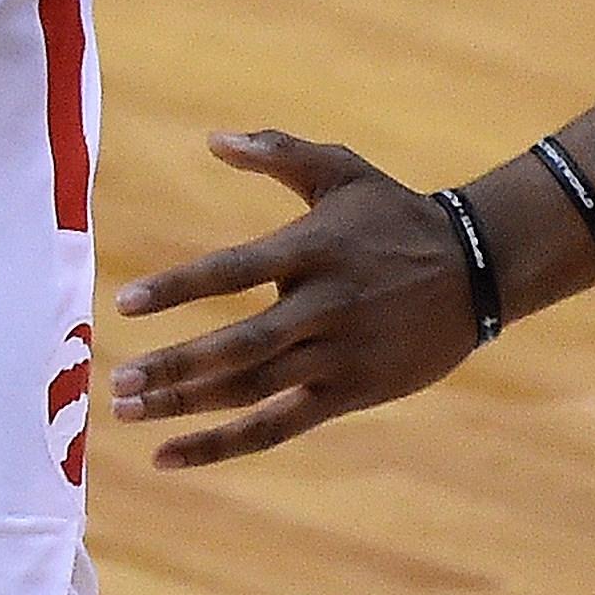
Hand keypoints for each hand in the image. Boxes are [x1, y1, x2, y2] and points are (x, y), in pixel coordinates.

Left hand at [106, 128, 476, 464]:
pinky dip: (224, 444)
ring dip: (186, 405)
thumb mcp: (342, 171)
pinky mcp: (350, 393)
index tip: (125, 305)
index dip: (178, 288)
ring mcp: (338, 355)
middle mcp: (323, 307)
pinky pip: (278, 428)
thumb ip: (277, 152)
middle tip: (117, 381)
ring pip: (252, 391)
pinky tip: (171, 454)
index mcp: (313, 250)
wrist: (477, 269)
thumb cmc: (395, 215)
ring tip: (127, 410)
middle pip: (239, 347)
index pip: (233, 272)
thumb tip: (212, 140)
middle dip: (174, 367)